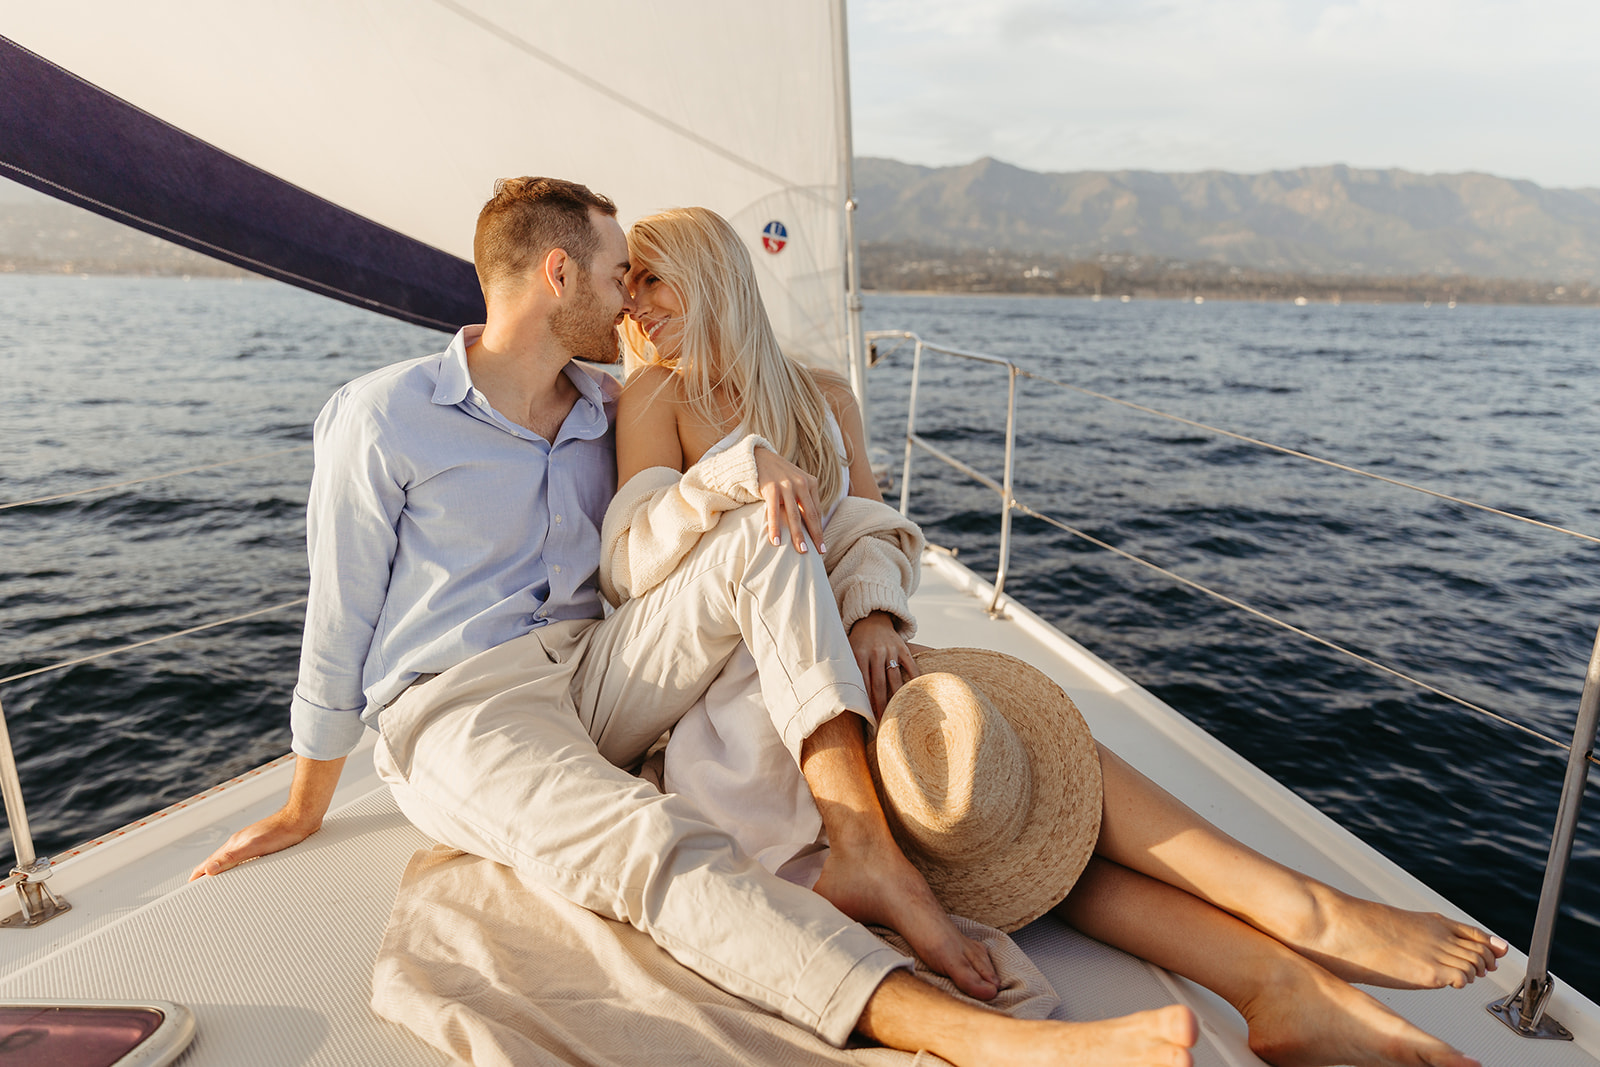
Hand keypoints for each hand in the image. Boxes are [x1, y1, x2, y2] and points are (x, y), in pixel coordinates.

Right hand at [187, 805, 320, 879]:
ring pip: (231, 859)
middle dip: (208, 873)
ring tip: (219, 881)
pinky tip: (246, 870)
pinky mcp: (263, 844)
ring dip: (223, 870)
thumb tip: (209, 870)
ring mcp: (251, 842)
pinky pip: (245, 858)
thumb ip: (232, 858)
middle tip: (200, 886)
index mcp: (234, 845)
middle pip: (218, 860)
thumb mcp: (254, 847)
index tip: (190, 885)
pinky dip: (238, 867)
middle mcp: (240, 843)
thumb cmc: (281, 832)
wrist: (301, 818)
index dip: (199, 873)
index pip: (210, 862)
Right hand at [754, 446, 824, 552]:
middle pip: (810, 515)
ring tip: (802, 551)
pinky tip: (776, 541)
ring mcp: (786, 485)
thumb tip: (811, 522)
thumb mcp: (795, 482)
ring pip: (795, 515)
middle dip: (815, 535)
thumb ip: (803, 498)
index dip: (819, 529)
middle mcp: (801, 483)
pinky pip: (775, 512)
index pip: (816, 511)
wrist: (758, 457)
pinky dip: (776, 528)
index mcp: (810, 483)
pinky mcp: (771, 488)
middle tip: (820, 552)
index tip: (821, 545)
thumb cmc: (778, 474)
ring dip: (798, 535)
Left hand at [849, 611, 918, 716]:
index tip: (868, 717)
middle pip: (879, 684)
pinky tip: (915, 693)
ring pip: (894, 678)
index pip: (863, 683)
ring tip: (898, 712)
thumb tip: (842, 695)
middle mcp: (875, 652)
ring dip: (896, 697)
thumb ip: (848, 670)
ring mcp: (890, 650)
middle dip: (881, 705)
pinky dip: (914, 679)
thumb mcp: (848, 651)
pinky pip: (910, 666)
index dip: (866, 701)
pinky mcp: (903, 648)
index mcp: (859, 654)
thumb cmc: (858, 641)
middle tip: (883, 722)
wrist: (873, 619)